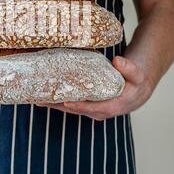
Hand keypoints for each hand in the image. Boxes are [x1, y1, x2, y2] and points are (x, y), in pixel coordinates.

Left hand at [36, 56, 153, 120]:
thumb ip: (130, 69)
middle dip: (57, 105)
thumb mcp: (138, 75)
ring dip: (53, 104)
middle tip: (39, 99)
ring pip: (70, 108)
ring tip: (36, 97)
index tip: (63, 101)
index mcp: (112, 106)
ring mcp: (91, 109)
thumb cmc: (137, 82)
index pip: (91, 108)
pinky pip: (71, 103)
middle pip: (75, 109)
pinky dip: (57, 100)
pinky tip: (44, 95)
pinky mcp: (87, 104)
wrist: (137, 90)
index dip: (77, 105)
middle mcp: (99, 111)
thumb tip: (118, 61)